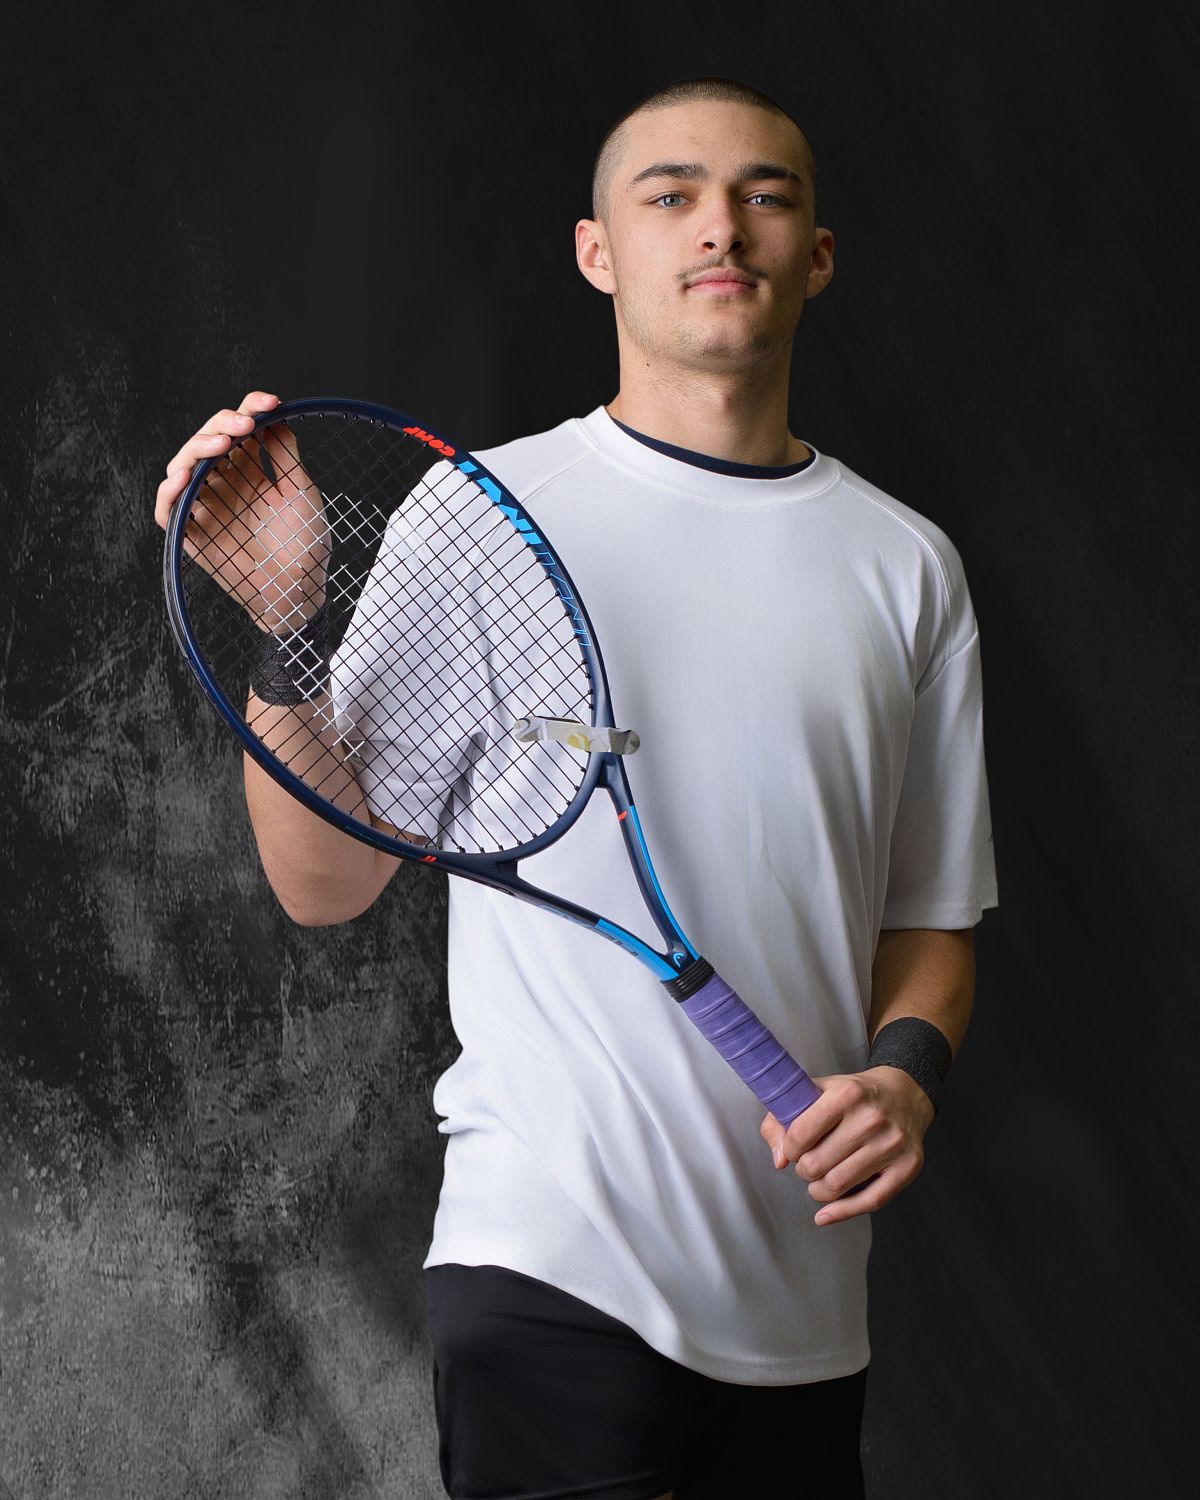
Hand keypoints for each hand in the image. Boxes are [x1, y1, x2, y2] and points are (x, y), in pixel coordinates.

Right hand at [154, 392, 327, 631]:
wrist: (300, 588)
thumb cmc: (305, 545)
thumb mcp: (301, 492)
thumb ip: (285, 455)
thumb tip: (277, 415)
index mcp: (251, 470)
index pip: (239, 428)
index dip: (249, 408)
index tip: (270, 403)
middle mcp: (225, 482)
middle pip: (208, 439)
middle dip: (222, 423)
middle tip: (243, 424)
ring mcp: (206, 505)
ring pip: (183, 466)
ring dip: (197, 448)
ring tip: (220, 445)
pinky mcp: (191, 533)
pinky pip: (167, 509)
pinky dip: (169, 492)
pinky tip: (185, 479)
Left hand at [759, 1065, 934, 1225]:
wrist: (904, 1094)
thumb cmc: (854, 1096)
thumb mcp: (816, 1090)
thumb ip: (783, 1118)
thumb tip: (779, 1160)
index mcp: (846, 1094)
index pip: (801, 1135)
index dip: (789, 1149)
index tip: (792, 1149)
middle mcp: (871, 1119)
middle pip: (817, 1165)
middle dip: (804, 1170)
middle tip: (808, 1164)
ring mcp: (891, 1145)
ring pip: (838, 1186)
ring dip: (818, 1191)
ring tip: (819, 1181)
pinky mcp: (907, 1167)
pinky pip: (870, 1202)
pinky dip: (842, 1213)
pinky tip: (825, 1214)